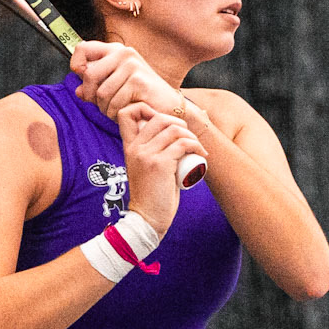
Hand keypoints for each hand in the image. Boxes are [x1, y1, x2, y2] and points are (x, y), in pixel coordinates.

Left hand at [72, 42, 180, 121]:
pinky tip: (126, 113)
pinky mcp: (138, 81)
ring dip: (105, 109)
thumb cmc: (141, 97)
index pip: (82, 49)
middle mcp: (124, 53)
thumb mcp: (115, 88)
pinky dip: (116, 115)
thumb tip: (78, 91)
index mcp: (116, 50)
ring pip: (101, 93)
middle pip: (89, 74)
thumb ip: (95, 87)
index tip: (83, 81)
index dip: (76, 66)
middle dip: (91, 96)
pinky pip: (114, 103)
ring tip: (116, 111)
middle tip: (101, 106)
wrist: (169, 107)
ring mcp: (132, 65)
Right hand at [119, 103, 206, 234]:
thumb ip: (152, 152)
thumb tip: (173, 136)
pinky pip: (182, 144)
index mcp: (129, 147)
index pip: (127, 113)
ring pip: (174, 129)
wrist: (147, 219)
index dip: (145, 109)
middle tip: (189, 139)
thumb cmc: (152, 196)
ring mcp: (146, 154)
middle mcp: (135, 147)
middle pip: (159, 117)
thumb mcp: (145, 168)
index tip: (164, 124)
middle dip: (179, 123)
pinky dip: (196, 146)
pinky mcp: (159, 164)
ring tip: (197, 148)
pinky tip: (202, 154)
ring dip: (191, 136)